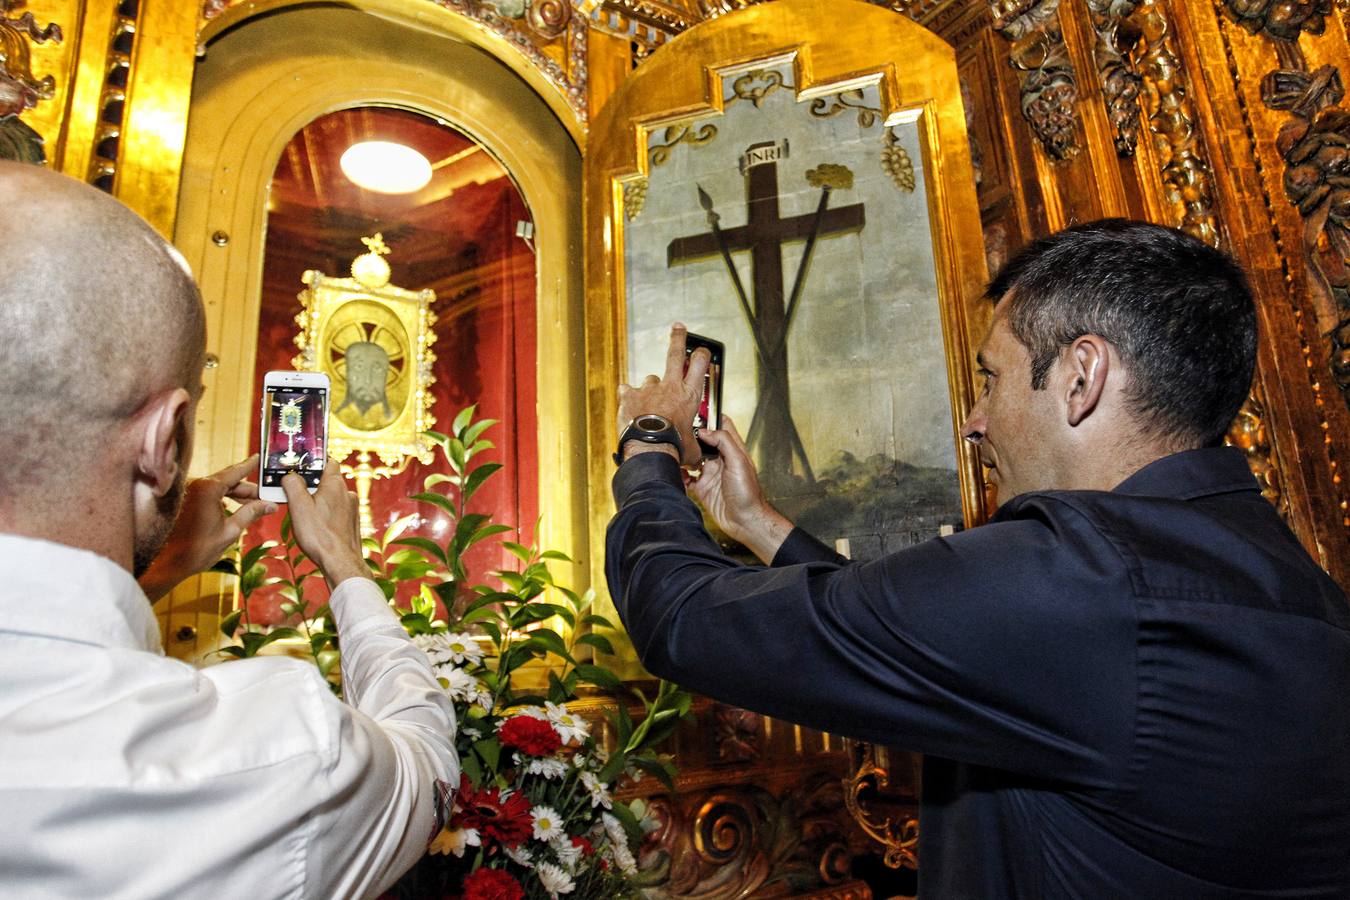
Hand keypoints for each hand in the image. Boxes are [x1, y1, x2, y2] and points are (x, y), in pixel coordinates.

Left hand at [138, 455, 275, 601]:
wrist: (167, 564)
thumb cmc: (196, 550)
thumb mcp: (230, 531)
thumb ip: (251, 513)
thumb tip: (269, 505)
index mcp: (208, 488)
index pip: (235, 471)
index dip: (250, 465)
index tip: (259, 458)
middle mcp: (195, 485)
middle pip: (227, 480)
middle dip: (246, 489)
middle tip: (264, 496)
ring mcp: (187, 492)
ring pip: (217, 488)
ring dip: (234, 495)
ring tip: (251, 506)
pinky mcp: (182, 501)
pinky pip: (206, 494)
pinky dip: (220, 499)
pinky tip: (231, 509)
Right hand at [282, 459, 367, 589]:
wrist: (341, 563)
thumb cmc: (320, 535)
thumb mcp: (298, 506)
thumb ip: (293, 485)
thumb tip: (289, 475)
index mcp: (335, 484)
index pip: (328, 461)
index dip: (314, 462)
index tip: (300, 467)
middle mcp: (347, 494)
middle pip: (327, 481)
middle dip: (312, 486)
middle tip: (295, 496)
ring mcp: (352, 509)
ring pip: (331, 498)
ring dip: (318, 502)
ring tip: (304, 515)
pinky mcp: (352, 523)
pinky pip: (336, 512)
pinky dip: (325, 515)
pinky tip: (316, 527)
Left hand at [617, 323, 709, 465]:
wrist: (650, 449)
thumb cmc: (674, 448)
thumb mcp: (693, 447)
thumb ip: (696, 444)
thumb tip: (700, 455)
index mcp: (689, 395)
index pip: (700, 364)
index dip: (702, 354)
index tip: (701, 350)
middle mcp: (670, 387)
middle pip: (675, 353)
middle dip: (678, 338)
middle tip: (678, 327)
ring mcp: (649, 389)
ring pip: (651, 379)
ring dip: (651, 388)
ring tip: (649, 406)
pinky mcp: (630, 395)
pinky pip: (628, 391)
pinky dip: (629, 397)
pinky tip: (630, 407)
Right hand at [689, 417, 793, 563]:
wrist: (745, 521)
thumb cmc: (748, 494)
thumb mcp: (739, 461)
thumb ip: (723, 442)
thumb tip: (705, 430)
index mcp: (733, 450)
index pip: (722, 425)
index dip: (710, 416)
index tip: (696, 410)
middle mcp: (721, 460)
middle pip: (703, 440)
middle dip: (692, 436)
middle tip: (680, 432)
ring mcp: (711, 474)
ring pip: (693, 458)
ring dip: (684, 455)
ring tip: (677, 452)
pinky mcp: (702, 488)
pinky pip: (687, 478)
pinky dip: (681, 475)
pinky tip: (680, 474)